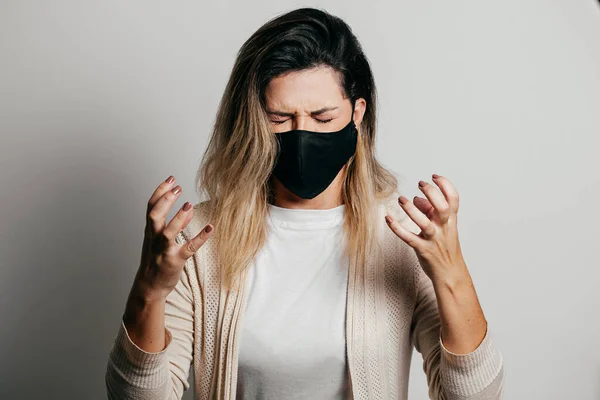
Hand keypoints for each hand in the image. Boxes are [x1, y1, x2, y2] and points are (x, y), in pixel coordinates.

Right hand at [134, 175, 213, 300]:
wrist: (149, 287)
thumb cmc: (155, 260)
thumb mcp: (158, 240)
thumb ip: (173, 225)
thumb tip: (188, 210)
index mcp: (150, 231)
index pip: (150, 207)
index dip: (159, 192)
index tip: (171, 179)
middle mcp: (154, 239)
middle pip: (154, 216)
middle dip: (164, 200)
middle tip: (177, 187)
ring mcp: (164, 250)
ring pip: (167, 233)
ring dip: (178, 218)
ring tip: (189, 205)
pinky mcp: (175, 261)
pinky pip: (188, 248)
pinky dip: (200, 238)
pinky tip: (210, 228)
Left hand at [384, 174, 466, 282]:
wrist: (450, 274)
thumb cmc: (444, 248)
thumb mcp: (442, 228)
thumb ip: (430, 212)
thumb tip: (416, 199)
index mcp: (451, 221)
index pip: (453, 199)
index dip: (445, 185)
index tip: (434, 176)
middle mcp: (444, 229)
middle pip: (442, 208)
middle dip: (432, 193)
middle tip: (420, 184)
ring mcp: (434, 240)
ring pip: (425, 224)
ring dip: (412, 210)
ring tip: (401, 199)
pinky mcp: (423, 250)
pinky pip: (409, 238)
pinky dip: (397, 228)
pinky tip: (388, 218)